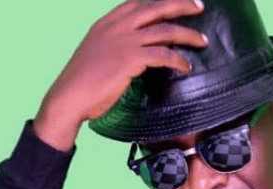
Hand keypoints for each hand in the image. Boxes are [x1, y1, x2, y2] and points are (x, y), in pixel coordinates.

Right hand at [33, 0, 207, 150]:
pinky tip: (186, 66)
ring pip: (165, 31)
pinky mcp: (131, 59)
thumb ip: (116, 45)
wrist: (70, 96)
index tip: (176, 0)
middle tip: (199, 7)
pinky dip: (178, 60)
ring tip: (202, 41)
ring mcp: (124, 41)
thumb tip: (138, 50)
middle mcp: (117, 27)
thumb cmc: (82, 82)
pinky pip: (164, 55)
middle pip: (156, 8)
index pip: (136, 3)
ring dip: (188, 34)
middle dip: (180, 5)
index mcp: (106, 23)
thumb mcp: (97, 52)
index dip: (158, 0)